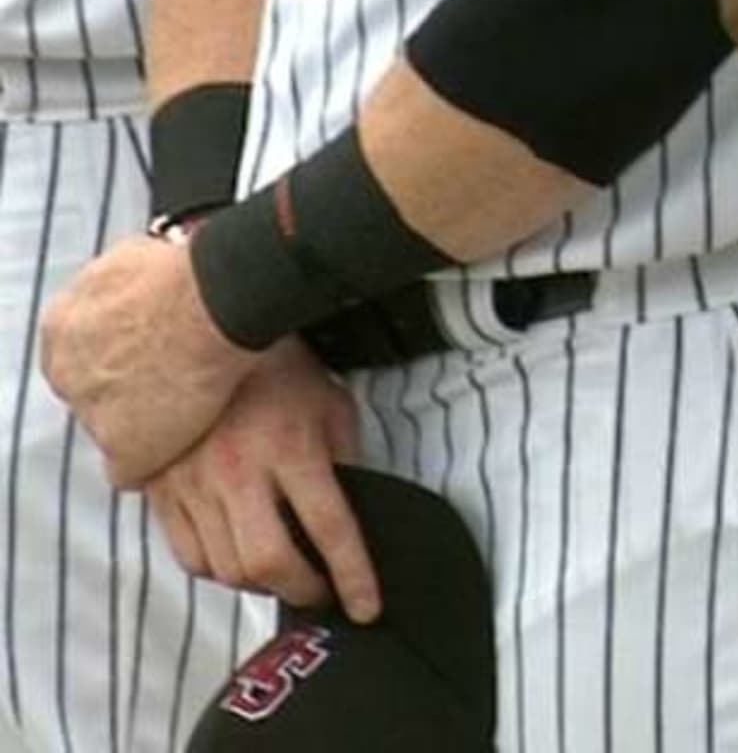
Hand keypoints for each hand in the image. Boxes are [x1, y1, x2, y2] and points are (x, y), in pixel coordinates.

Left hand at [40, 235, 262, 486]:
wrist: (216, 302)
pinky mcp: (125, 449)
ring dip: (148, 423)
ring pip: (114, 430)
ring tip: (194, 410)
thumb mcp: (133, 255)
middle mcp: (67, 372)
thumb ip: (118, 281)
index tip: (152, 353)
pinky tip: (187, 443)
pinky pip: (131, 469)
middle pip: (93, 393)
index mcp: (62, 327)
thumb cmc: (186, 272)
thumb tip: (133, 273)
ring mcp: (93, 414)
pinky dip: (157, 459)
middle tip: (176, 378)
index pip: (81, 355)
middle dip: (129, 389)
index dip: (121, 354)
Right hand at [149, 342, 378, 621]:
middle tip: (320, 593)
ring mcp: (194, 484)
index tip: (367, 608)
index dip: (353, 576)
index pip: (331, 527)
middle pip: (268, 563)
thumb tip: (355, 508)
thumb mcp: (331, 402)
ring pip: (225, 568)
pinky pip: (188, 555)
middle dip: (301, 591)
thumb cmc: (278, 368)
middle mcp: (239, 473)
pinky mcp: (162, 490)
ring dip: (260, 585)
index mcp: (291, 448)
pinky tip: (238, 560)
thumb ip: (344, 457)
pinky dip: (218, 571)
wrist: (200, 336)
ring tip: (283, 576)